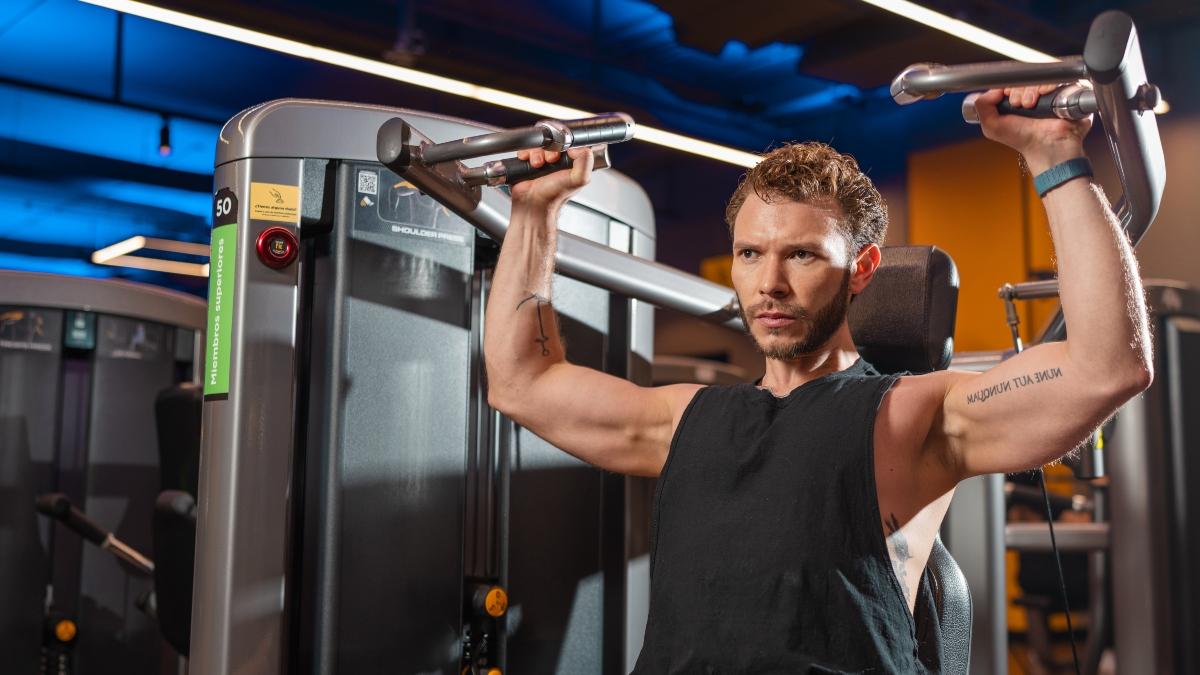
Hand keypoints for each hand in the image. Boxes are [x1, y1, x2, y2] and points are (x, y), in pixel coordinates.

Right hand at [510, 146, 594, 211]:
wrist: (533, 205)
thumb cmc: (554, 197)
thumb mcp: (578, 180)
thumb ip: (585, 162)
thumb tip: (580, 147)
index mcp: (571, 163)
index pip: (568, 142)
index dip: (563, 143)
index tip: (560, 151)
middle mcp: (556, 161)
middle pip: (551, 141)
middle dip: (548, 149)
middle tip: (549, 160)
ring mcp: (542, 161)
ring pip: (538, 145)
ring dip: (536, 153)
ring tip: (537, 165)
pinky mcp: (528, 163)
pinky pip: (525, 150)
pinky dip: (525, 154)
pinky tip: (528, 163)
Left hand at [974, 85, 1091, 173]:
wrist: (1046, 146)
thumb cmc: (1023, 139)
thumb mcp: (991, 126)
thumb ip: (982, 105)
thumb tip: (992, 88)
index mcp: (1016, 100)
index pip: (1010, 81)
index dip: (1006, 86)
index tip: (1006, 96)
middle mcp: (1032, 95)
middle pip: (1024, 78)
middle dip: (1017, 90)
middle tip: (1019, 104)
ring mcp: (1048, 93)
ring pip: (1039, 77)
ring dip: (1031, 89)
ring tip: (1030, 104)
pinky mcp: (1064, 91)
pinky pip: (1057, 78)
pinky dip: (1047, 85)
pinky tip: (1043, 95)